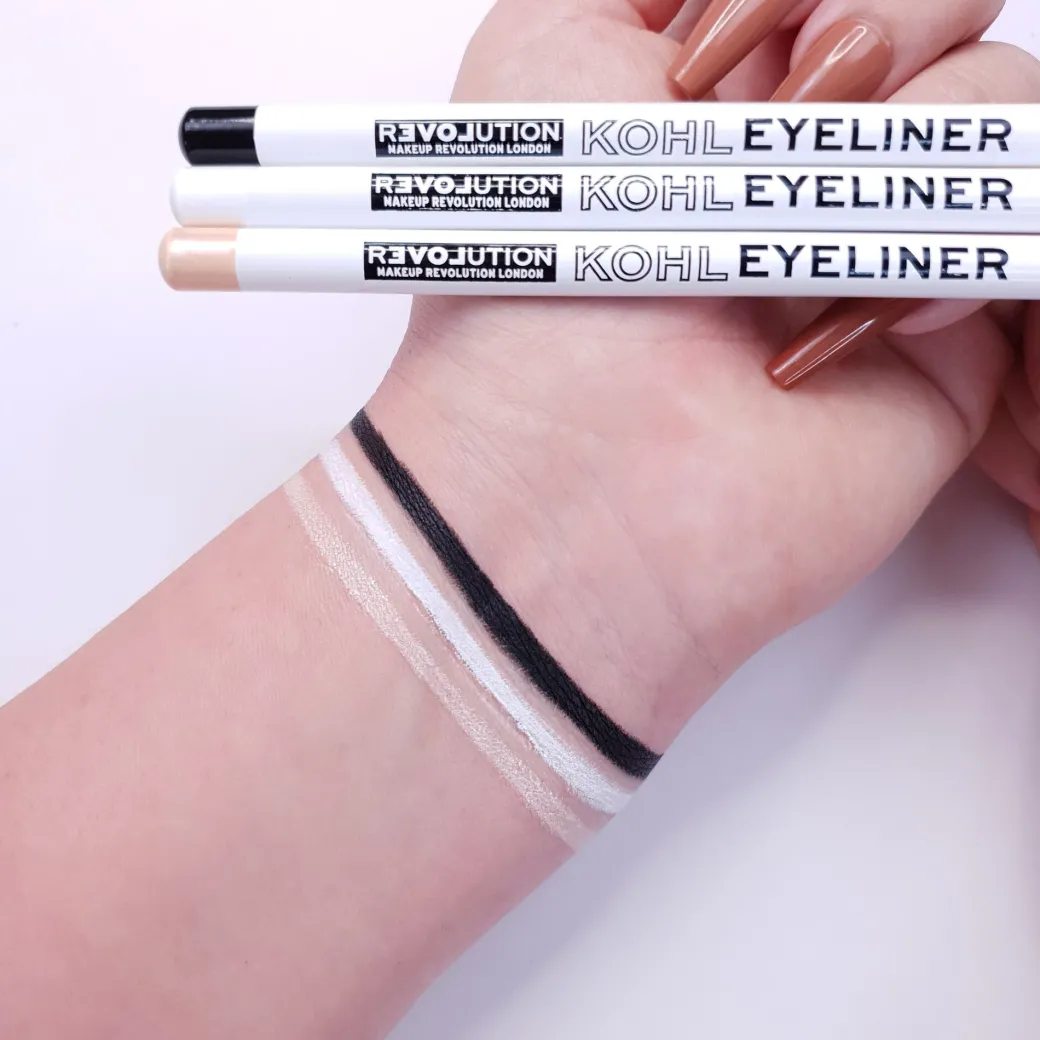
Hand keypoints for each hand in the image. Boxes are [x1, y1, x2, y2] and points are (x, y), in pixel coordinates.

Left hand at [367, 0, 1039, 748]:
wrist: (579, 469)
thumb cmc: (536, 277)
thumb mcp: (540, 56)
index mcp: (722, 91)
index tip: (712, 52)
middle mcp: (804, 162)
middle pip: (939, 8)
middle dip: (881, 13)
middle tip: (792, 103)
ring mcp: (875, 242)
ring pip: (998, 98)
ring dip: (915, 126)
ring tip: (801, 232)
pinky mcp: (942, 335)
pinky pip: (1014, 227)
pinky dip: (936, 255)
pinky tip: (829, 329)